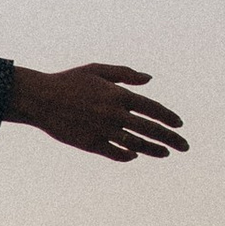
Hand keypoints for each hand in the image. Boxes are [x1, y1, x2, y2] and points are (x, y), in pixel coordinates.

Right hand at [10, 64, 188, 158]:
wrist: (40, 99)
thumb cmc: (69, 81)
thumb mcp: (97, 70)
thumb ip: (125, 74)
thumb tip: (149, 79)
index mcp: (118, 95)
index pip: (152, 108)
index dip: (169, 117)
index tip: (179, 125)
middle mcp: (114, 114)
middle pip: (151, 129)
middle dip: (171, 139)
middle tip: (185, 146)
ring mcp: (103, 131)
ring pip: (137, 144)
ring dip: (154, 150)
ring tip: (166, 153)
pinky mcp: (91, 144)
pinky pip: (116, 153)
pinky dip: (128, 154)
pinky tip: (135, 154)